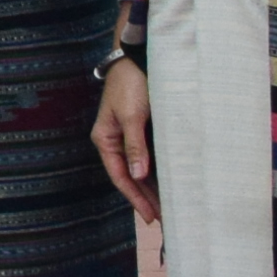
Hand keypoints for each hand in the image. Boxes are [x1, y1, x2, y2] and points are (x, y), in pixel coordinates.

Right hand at [89, 56, 157, 225]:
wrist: (138, 57)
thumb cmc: (131, 84)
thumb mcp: (132, 116)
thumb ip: (135, 146)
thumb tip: (137, 175)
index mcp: (106, 139)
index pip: (120, 176)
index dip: (135, 198)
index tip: (150, 217)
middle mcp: (116, 140)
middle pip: (130, 176)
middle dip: (146, 198)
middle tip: (164, 219)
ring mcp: (130, 135)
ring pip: (141, 168)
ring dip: (154, 187)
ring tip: (169, 207)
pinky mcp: (143, 129)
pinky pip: (151, 156)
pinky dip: (160, 170)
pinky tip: (171, 182)